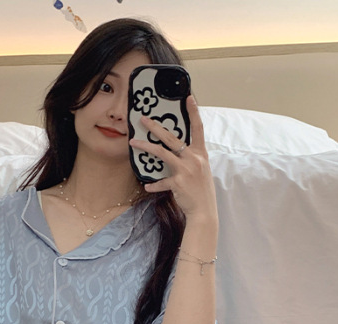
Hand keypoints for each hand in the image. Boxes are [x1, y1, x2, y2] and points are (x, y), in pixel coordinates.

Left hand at [129, 96, 217, 227]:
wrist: (204, 211)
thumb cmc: (201, 191)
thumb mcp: (201, 171)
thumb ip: (191, 159)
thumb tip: (178, 152)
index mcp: (201, 154)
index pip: (198, 128)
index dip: (194, 112)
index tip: (188, 97)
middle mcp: (194, 159)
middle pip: (172, 138)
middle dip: (156, 127)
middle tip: (143, 119)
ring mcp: (186, 170)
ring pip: (162, 153)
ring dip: (146, 147)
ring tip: (133, 142)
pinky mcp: (178, 182)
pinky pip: (161, 181)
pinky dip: (153, 185)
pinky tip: (147, 186)